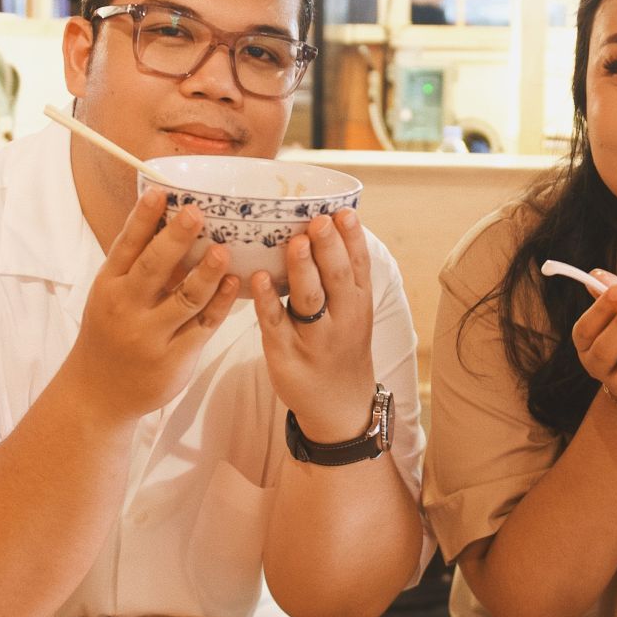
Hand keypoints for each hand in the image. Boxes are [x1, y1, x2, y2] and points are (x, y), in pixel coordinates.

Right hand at [61, 188, 241, 421]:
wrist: (97, 393)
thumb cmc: (109, 332)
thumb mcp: (109, 296)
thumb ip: (135, 265)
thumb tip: (168, 219)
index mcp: (109, 285)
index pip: (127, 245)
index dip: (143, 217)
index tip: (160, 192)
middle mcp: (127, 307)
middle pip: (155, 267)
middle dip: (176, 238)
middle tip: (197, 212)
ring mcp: (151, 335)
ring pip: (186, 297)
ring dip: (208, 272)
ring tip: (224, 250)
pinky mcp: (175, 357)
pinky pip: (204, 325)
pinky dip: (221, 302)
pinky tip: (236, 283)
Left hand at [252, 210, 376, 443]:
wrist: (339, 405)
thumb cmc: (341, 347)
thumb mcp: (354, 312)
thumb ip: (343, 274)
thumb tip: (329, 222)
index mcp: (358, 303)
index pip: (359, 264)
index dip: (353, 237)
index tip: (344, 211)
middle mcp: (342, 318)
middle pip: (337, 277)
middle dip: (328, 246)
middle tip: (318, 219)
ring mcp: (314, 338)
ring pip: (310, 299)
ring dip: (302, 268)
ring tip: (295, 241)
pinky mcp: (286, 353)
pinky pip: (275, 323)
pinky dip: (268, 300)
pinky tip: (258, 278)